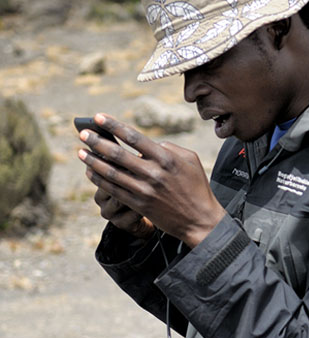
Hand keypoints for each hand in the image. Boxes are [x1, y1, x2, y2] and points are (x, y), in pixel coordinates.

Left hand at [77, 114, 225, 246]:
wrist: (200, 220)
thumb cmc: (196, 187)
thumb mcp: (190, 160)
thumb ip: (169, 147)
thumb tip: (150, 143)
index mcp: (166, 158)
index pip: (134, 137)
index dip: (114, 126)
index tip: (98, 117)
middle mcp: (153, 173)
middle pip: (118, 154)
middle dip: (97, 142)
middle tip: (82, 134)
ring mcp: (145, 191)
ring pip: (112, 173)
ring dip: (93, 162)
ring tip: (80, 152)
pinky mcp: (139, 205)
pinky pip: (114, 190)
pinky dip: (100, 180)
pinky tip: (90, 172)